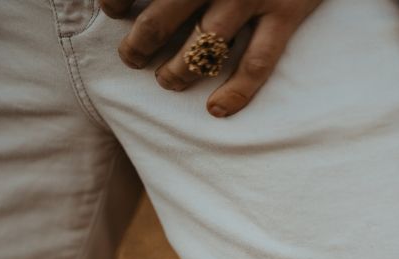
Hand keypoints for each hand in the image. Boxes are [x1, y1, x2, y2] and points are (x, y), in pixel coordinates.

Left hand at [104, 0, 323, 116]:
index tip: (112, 10)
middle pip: (165, 15)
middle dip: (141, 42)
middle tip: (132, 58)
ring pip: (205, 44)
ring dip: (178, 69)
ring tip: (166, 81)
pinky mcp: (286, 13)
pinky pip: (258, 62)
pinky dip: (238, 91)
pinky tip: (217, 109)